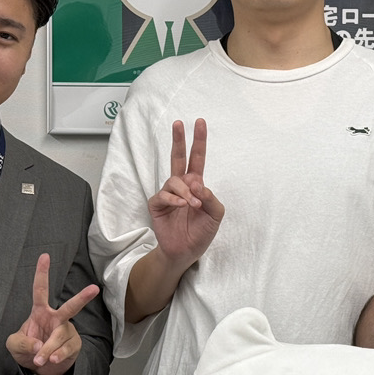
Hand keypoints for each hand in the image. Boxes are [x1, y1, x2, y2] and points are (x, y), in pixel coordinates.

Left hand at [6, 254, 99, 374]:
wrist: (40, 368)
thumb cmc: (27, 350)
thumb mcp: (13, 345)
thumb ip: (22, 342)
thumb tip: (39, 346)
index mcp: (40, 312)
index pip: (40, 290)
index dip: (42, 273)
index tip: (45, 256)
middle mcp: (56, 318)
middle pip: (71, 307)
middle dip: (83, 298)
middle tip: (94, 289)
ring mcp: (67, 331)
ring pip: (61, 336)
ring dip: (49, 349)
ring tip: (40, 360)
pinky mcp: (74, 344)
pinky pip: (68, 348)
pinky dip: (58, 355)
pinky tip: (52, 360)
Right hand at [148, 119, 224, 265]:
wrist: (186, 252)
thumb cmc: (201, 232)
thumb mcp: (216, 215)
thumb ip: (211, 197)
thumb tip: (198, 184)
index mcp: (196, 185)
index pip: (197, 158)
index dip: (199, 141)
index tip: (200, 122)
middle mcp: (181, 186)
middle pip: (178, 158)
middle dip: (178, 140)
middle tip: (178, 123)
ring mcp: (168, 194)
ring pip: (174, 180)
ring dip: (185, 190)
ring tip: (193, 204)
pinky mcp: (157, 204)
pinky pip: (164, 195)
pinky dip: (174, 199)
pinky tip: (181, 205)